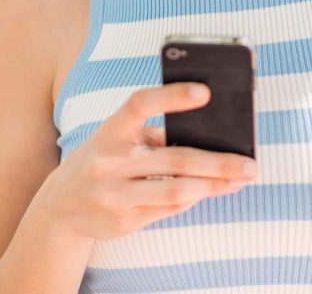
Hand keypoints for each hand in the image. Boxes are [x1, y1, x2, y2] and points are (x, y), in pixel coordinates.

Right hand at [36, 83, 258, 240]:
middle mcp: (110, 160)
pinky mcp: (123, 220)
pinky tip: (217, 189)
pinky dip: (197, 198)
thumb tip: (211, 135)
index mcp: (111, 129)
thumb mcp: (117, 138)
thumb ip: (155, 134)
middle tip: (250, 163)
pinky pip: (169, 209)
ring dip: (214, 185)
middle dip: (218, 162)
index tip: (205, 91)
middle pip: (175, 158)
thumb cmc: (104, 160)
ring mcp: (115, 193)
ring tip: (241, 179)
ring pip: (176, 190)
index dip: (172, 96)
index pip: (140, 104)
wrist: (61, 206)